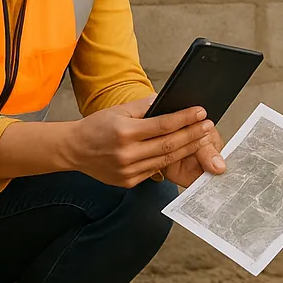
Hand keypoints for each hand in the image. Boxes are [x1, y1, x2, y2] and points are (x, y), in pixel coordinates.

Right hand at [68, 95, 216, 187]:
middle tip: (208, 126)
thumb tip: (167, 100)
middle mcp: (126, 154)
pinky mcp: (128, 182)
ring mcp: (127, 171)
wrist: (74, 150)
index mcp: (124, 132)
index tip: (201, 112)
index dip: (185, 119)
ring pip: (165, 160)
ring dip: (187, 148)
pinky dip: (169, 161)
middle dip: (192, 134)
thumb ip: (144, 107)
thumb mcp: (118, 110)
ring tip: (202, 138)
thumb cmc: (96, 127)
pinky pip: (155, 170)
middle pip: (168, 145)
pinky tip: (182, 151)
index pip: (163, 125)